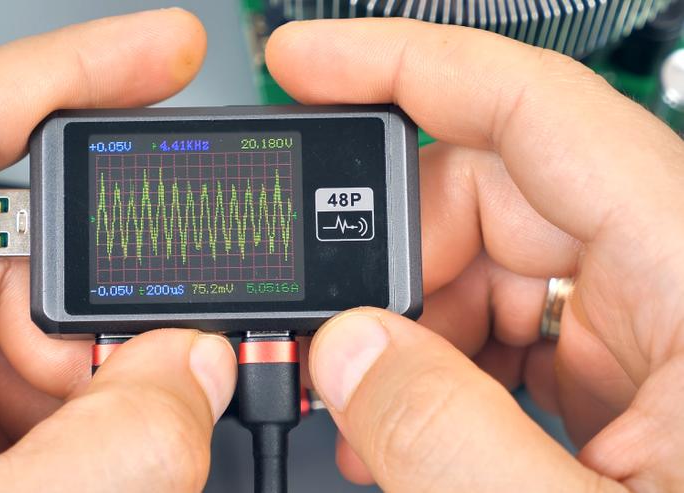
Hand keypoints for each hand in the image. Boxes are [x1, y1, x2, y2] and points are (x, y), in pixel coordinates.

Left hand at [0, 9, 235, 491]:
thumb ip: (113, 445)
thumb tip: (197, 369)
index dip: (71, 75)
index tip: (163, 53)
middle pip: (0, 246)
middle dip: (93, 304)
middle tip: (155, 354)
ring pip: (14, 323)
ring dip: (83, 378)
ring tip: (95, 442)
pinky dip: (58, 412)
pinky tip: (69, 452)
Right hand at [266, 19, 683, 490]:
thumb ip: (451, 442)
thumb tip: (348, 353)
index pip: (533, 110)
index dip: (403, 65)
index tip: (304, 62)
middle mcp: (680, 282)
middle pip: (493, 195)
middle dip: (386, 254)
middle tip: (323, 326)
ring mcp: (654, 331)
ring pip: (492, 268)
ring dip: (408, 324)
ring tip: (363, 400)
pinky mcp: (632, 381)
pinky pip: (513, 331)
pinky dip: (445, 364)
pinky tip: (411, 420)